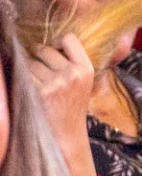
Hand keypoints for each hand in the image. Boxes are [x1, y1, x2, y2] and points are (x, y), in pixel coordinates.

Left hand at [27, 33, 96, 172]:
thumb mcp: (82, 84)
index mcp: (86, 69)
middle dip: (37, 57)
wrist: (66, 136)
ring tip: (35, 83)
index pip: (69, 39)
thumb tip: (49, 41)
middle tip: (39, 71)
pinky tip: (29, 90)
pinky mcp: (39, 92)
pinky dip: (21, 80)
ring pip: (30, 62)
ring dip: (27, 70)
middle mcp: (72, 74)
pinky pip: (23, 75)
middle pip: (45, 49)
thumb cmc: (72, 108)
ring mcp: (55, 83)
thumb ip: (72, 63)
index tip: (53, 51)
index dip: (57, 43)